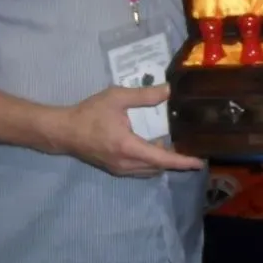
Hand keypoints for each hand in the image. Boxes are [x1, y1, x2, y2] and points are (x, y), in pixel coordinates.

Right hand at [56, 85, 204, 177]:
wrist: (63, 131)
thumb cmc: (89, 113)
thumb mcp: (117, 98)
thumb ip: (144, 96)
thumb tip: (168, 91)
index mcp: (128, 147)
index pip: (162, 159)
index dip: (182, 162)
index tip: (200, 163)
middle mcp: (126, 163)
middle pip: (158, 167)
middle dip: (175, 161)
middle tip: (188, 147)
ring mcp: (119, 169)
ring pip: (148, 171)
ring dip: (161, 162)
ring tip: (171, 146)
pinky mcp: (114, 169)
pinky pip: (139, 170)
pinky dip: (149, 162)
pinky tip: (151, 147)